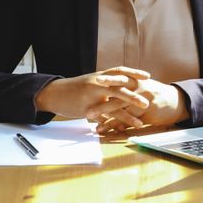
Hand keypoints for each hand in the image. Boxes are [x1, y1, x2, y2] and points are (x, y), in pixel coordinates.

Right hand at [34, 66, 150, 120]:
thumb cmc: (75, 88)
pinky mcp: (85, 109)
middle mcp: (97, 84)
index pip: (120, 71)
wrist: (53, 93)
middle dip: (134, 96)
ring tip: (140, 123)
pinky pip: (102, 119)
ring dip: (127, 115)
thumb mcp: (92, 81)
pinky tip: (121, 131)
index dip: (134, 73)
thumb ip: (106, 83)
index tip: (148, 76)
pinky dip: (112, 126)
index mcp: (100, 76)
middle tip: (148, 102)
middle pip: (119, 88)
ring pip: (113, 106)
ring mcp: (91, 97)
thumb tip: (123, 83)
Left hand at [87, 77, 189, 132]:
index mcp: (137, 79)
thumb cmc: (155, 94)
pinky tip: (108, 129)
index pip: (120, 78)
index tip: (94, 80)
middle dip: (102, 97)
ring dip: (105, 114)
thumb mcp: (143, 86)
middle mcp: (140, 87)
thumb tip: (110, 89)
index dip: (108, 79)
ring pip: (121, 106)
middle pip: (118, 91)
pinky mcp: (148, 110)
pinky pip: (131, 118)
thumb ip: (129, 87)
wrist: (177, 102)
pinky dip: (118, 124)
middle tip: (87, 102)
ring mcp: (144, 98)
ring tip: (92, 121)